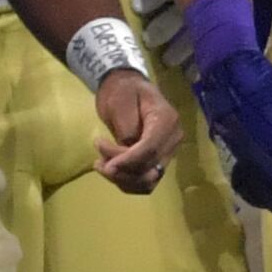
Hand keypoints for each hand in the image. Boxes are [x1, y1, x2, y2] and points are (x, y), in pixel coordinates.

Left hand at [91, 71, 177, 193]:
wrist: (128, 89)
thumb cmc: (123, 91)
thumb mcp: (120, 100)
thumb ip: (126, 125)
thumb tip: (127, 147)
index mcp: (167, 120)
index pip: (151, 149)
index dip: (128, 161)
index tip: (106, 165)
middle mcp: (173, 139)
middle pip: (150, 167)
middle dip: (121, 170)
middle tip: (98, 161)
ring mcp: (168, 152)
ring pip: (149, 180)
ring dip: (123, 180)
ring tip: (101, 166)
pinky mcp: (159, 161)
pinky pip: (146, 182)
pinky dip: (127, 182)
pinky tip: (111, 171)